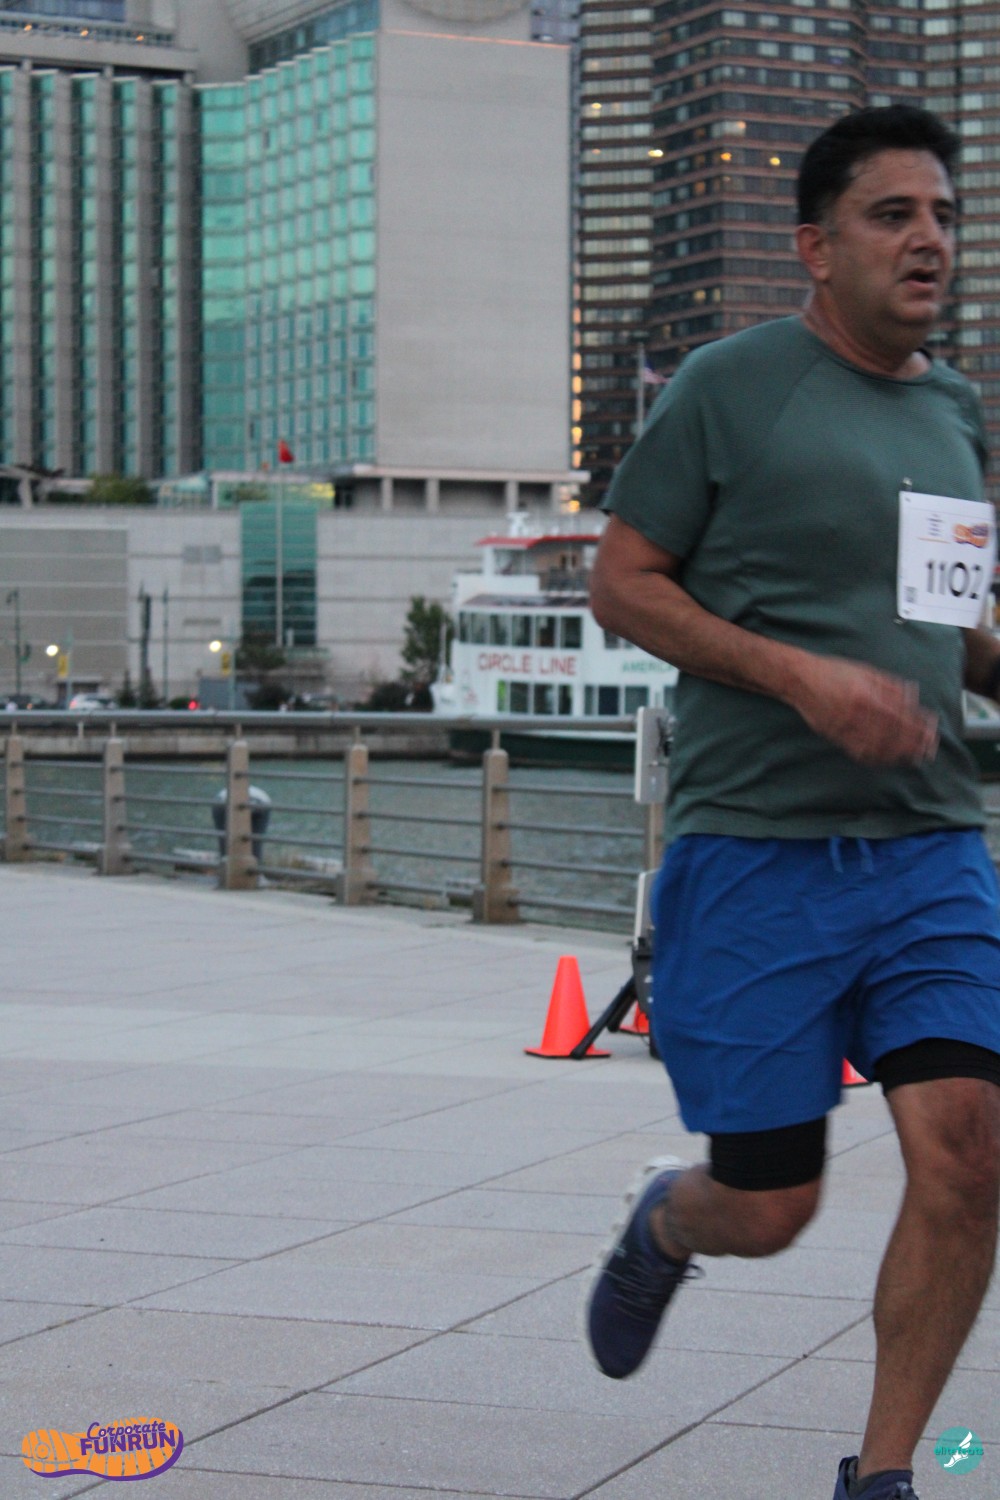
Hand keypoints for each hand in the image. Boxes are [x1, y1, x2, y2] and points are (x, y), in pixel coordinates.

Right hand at [789, 655, 938, 765]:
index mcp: (869, 696)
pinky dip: (876, 758)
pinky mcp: (836, 736)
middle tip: (928, 749)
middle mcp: (859, 715)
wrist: (801, 679)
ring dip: (898, 754)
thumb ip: (891, 685)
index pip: (901, 717)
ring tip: (913, 757)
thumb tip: (913, 696)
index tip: (931, 731)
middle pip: (893, 736)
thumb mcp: (866, 671)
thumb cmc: (834, 672)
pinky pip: (859, 752)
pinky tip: (887, 759)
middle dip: (914, 744)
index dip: (919, 727)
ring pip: (878, 747)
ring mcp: (847, 728)